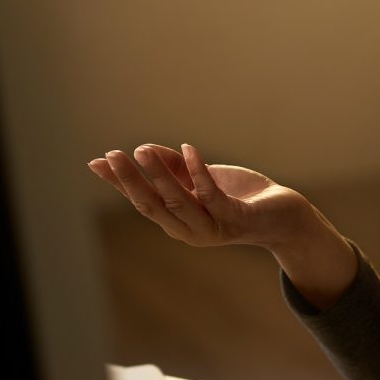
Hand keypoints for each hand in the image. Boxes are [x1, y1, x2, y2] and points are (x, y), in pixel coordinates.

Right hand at [87, 143, 357, 307]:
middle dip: (131, 180)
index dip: (119, 183)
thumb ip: (173, 168)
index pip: (141, 201)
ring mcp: (213, 228)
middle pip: (153, 205)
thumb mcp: (200, 179)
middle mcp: (189, 230)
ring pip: (179, 202)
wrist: (283, 216)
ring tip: (141, 150)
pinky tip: (188, 149)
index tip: (97, 162)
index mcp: (177, 221)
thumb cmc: (239, 197)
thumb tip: (142, 150)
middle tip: (113, 154)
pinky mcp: (236, 219)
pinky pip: (213, 196)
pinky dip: (199, 172)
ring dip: (159, 175)